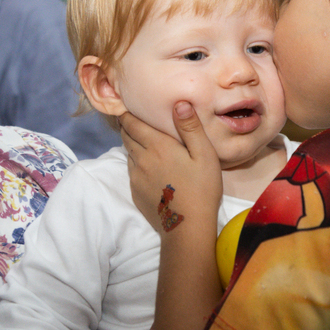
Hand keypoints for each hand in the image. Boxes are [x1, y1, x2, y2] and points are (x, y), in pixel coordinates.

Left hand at [119, 102, 221, 235]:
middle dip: (128, 126)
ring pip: (128, 154)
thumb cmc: (202, 188)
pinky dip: (136, 163)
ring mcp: (136, 177)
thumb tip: (179, 103)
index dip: (127, 114)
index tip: (125, 106)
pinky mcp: (136, 192)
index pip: (133, 124)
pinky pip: (132, 171)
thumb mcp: (204, 154)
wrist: (187, 227)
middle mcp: (141, 159)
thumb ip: (190, 127)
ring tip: (142, 141)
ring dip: (132, 145)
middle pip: (127, 136)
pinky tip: (149, 167)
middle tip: (132, 119)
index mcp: (157, 146)